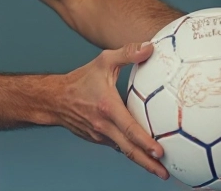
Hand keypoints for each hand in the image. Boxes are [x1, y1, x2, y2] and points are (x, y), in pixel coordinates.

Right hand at [54, 43, 169, 179]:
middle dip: (148, 163)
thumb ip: (127, 53)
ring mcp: (100, 135)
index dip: (145, 142)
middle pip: (129, 150)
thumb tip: (149, 47)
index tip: (160, 152)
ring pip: (124, 151)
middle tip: (165, 173)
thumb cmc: (81, 80)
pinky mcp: (98, 139)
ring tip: (160, 169)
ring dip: (142, 161)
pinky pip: (118, 146)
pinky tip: (144, 155)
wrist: (56, 99)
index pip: (129, 129)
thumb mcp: (104, 61)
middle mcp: (103, 126)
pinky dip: (131, 152)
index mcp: (107, 108)